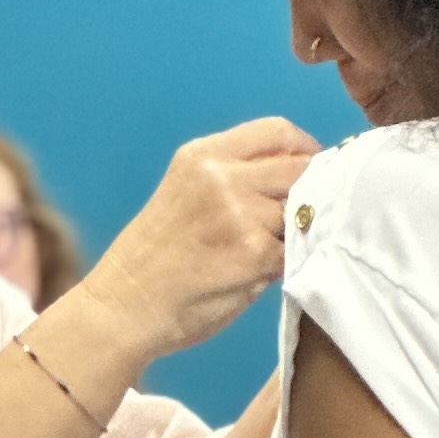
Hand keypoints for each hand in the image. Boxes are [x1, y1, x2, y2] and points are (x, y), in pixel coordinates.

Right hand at [87, 121, 320, 359]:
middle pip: (299, 167)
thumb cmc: (157, 256)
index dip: (305, 149)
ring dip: (297, 231)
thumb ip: (237, 177)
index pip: (277, 132)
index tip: (312, 171)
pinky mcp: (253, 253)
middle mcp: (221, 176)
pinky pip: (295, 250)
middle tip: (303, 215)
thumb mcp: (187, 191)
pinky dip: (289, 261)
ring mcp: (240, 213)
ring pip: (301, 211)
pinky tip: (263, 271)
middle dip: (311, 191)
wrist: (126, 305)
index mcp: (203, 155)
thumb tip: (301, 179)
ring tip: (270, 249)